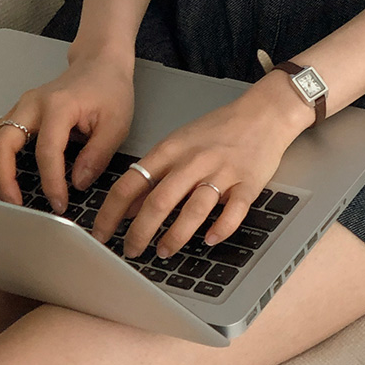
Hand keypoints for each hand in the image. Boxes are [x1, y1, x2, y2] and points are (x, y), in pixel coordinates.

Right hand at [0, 60, 135, 214]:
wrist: (98, 64)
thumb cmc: (107, 89)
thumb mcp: (116, 123)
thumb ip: (98, 155)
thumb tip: (77, 183)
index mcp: (58, 105)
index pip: (47, 150)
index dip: (51, 182)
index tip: (59, 203)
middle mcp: (31, 105)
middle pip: (1, 144)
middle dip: (3, 180)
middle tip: (16, 206)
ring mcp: (19, 108)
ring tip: (4, 198)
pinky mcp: (15, 115)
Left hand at [90, 64, 300, 258]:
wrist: (263, 113)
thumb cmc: (219, 130)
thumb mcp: (178, 144)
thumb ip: (153, 174)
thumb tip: (126, 207)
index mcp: (171, 149)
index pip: (131, 183)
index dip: (111, 212)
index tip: (101, 233)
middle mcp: (193, 160)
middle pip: (159, 201)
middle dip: (139, 232)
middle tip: (131, 250)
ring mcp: (222, 172)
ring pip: (193, 210)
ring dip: (175, 236)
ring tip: (163, 251)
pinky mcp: (248, 184)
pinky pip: (233, 212)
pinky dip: (220, 229)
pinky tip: (208, 240)